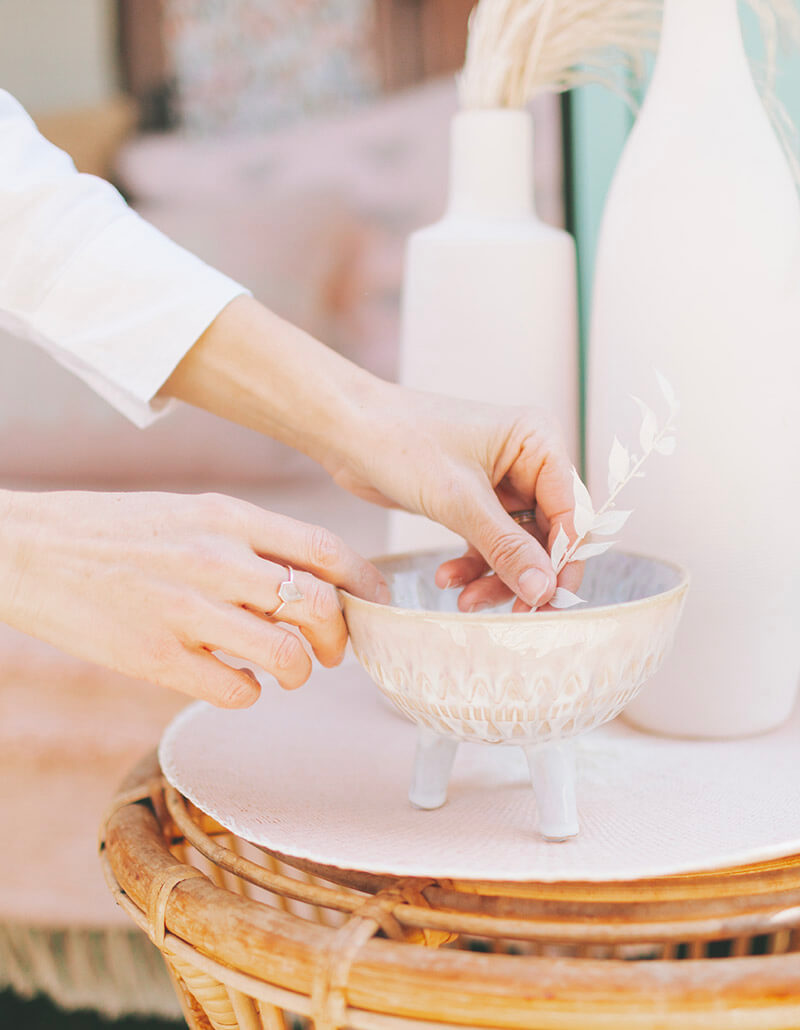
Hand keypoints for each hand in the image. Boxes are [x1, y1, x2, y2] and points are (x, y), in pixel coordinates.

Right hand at [0, 490, 387, 706]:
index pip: (325, 549)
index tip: (376, 604)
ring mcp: (187, 610)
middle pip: (320, 606)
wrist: (29, 550)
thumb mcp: (189, 513)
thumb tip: (309, 576)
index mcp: (228, 517)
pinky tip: (235, 682)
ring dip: (299, 673)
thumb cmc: (112, 531)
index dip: (366, 581)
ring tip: (285, 672)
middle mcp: (216, 559)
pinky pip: (237, 691)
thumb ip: (248, 539)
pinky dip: (249, 694)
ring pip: (287, 656)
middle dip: (340, 637)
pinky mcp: (157, 657)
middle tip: (331, 651)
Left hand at [161, 297, 581, 607]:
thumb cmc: (401, 443)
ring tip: (464, 601)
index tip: (546, 602)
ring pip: (516, 544)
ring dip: (494, 575)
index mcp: (539, 441)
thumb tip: (546, 592)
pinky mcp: (472, 498)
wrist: (345, 429)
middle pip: (547, 532)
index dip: (562, 560)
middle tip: (512, 614)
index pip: (570, 512)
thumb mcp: (458, 501)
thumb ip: (506, 548)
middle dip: (525, 573)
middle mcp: (527, 458)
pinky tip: (446, 580)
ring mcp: (500, 480)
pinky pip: (487, 542)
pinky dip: (472, 564)